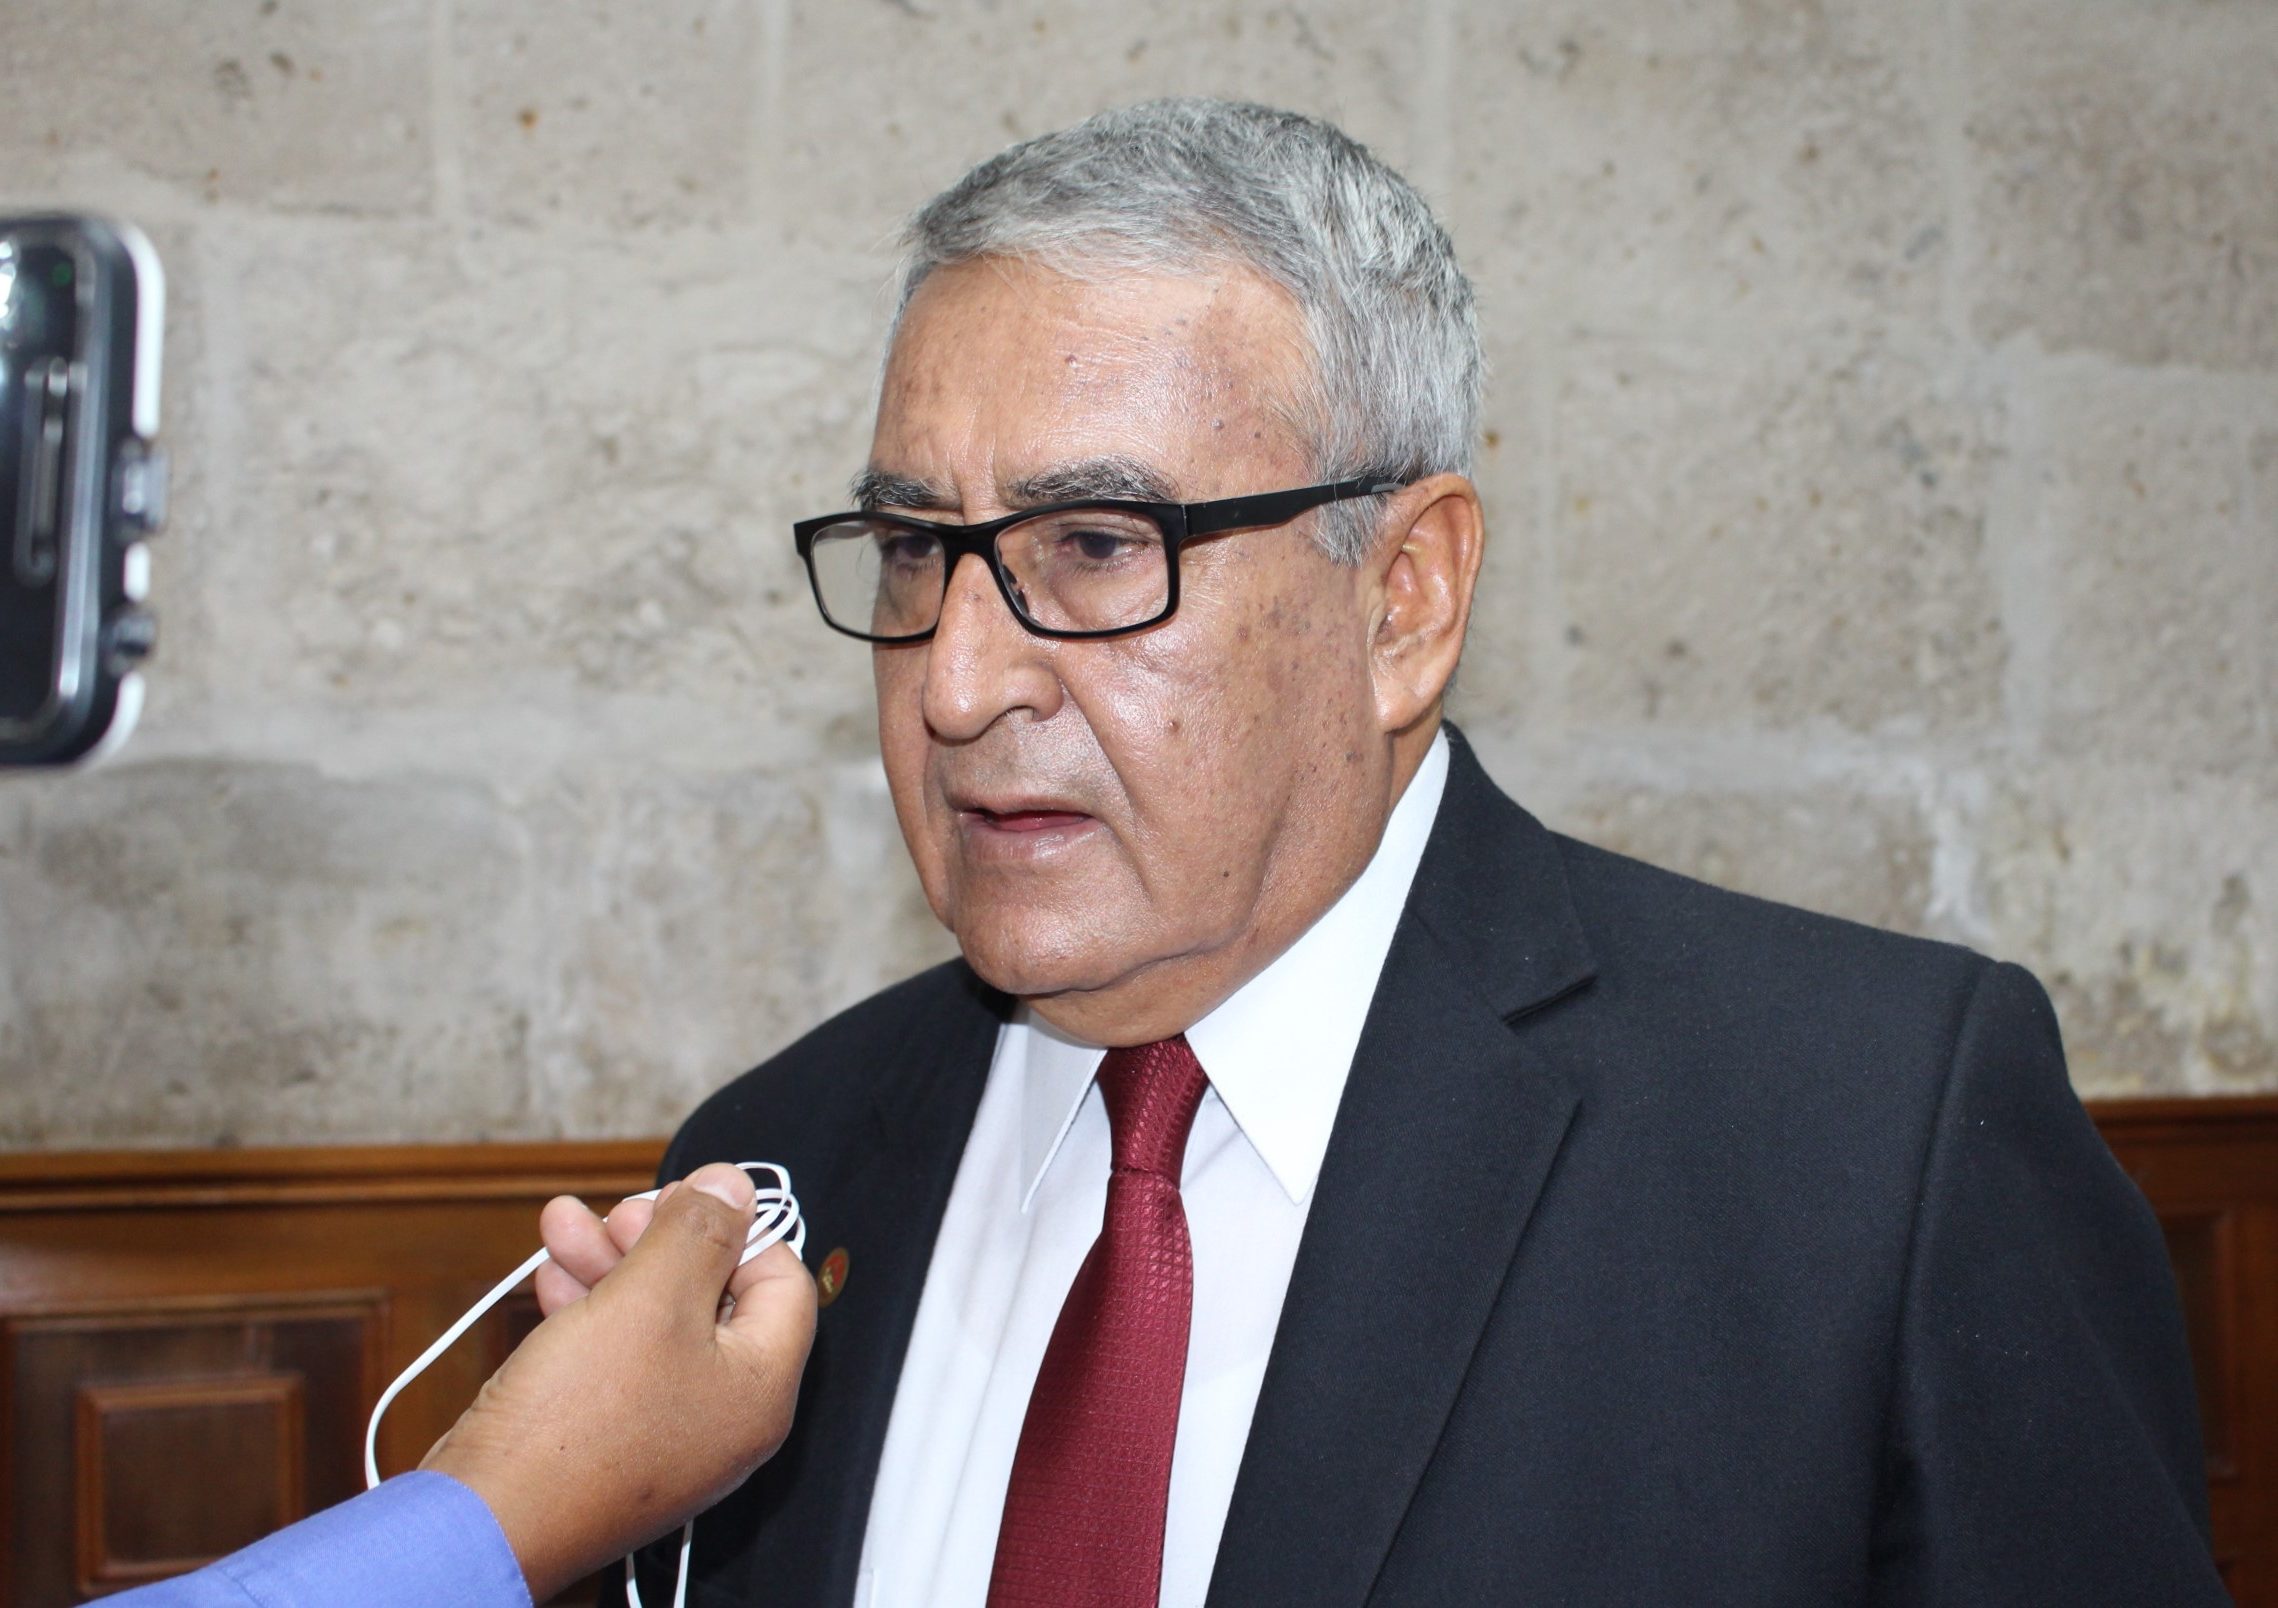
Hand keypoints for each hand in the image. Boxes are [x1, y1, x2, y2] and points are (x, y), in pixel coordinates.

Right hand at [422, 1163, 817, 1600]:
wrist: (481, 1526)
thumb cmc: (572, 1433)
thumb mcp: (648, 1300)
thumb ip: (698, 1234)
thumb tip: (734, 1187)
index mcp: (760, 1387)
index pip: (782, 1281)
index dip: (735, 1229)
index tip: (684, 1198)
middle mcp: (724, 1415)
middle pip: (711, 1295)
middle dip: (656, 1239)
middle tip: (619, 1211)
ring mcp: (666, 1430)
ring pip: (654, 1320)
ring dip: (611, 1263)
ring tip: (562, 1226)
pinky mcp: (611, 1438)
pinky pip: (615, 1357)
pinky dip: (588, 1309)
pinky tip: (552, 1279)